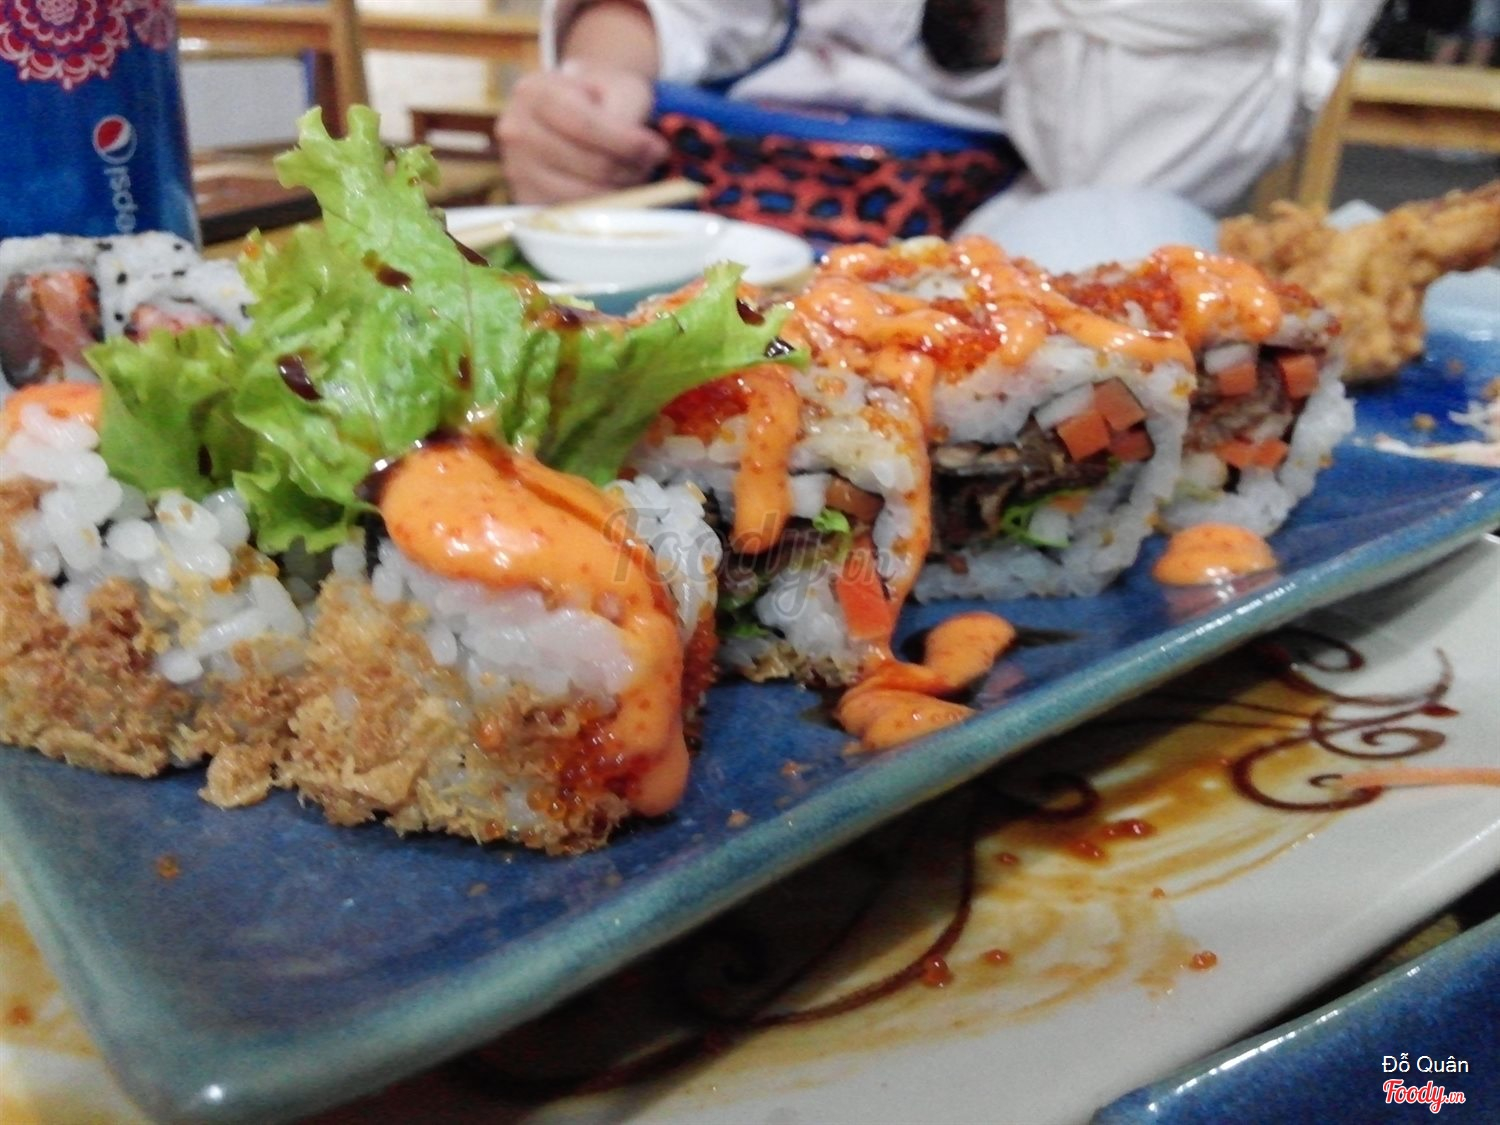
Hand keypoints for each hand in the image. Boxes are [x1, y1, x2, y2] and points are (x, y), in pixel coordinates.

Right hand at [498, 62, 668, 203]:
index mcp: (534, 92)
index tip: (657, 148)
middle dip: (631, 168)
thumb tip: (645, 153)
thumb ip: (630, 112)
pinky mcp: (526, 199)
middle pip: (590, 164)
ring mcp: (516, 169)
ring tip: (636, 174)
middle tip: (652, 163)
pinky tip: (615, 189)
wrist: (572, 109)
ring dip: (622, 191)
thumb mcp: (619, 86)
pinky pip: (574, 215)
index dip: (627, 142)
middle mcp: (515, 131)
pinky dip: (603, 208)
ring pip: (585, 195)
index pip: (585, 125)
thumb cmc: (600, 96)